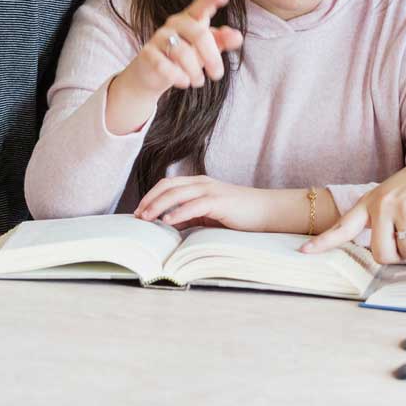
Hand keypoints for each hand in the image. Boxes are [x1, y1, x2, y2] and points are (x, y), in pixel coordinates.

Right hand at [103, 0, 243, 132]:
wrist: (153, 75)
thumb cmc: (184, 57)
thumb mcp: (205, 49)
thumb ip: (222, 41)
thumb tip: (238, 36)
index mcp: (190, 19)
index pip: (201, 5)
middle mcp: (174, 24)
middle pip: (199, 34)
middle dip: (212, 57)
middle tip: (217, 75)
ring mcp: (159, 37)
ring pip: (182, 53)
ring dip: (195, 72)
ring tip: (198, 81)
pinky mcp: (147, 53)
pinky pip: (164, 65)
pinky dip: (177, 76)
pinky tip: (184, 83)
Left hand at [132, 176, 303, 232]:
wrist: (269, 211)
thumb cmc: (241, 215)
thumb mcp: (211, 215)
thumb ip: (192, 215)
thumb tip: (170, 223)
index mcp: (199, 183)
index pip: (168, 184)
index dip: (151, 196)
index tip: (139, 212)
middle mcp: (202, 183)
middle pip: (167, 186)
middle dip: (149, 200)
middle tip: (137, 216)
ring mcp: (211, 190)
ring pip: (177, 193)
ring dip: (158, 206)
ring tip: (146, 219)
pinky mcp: (220, 202)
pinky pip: (194, 205)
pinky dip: (179, 213)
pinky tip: (168, 221)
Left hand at [303, 136, 405, 264]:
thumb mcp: (392, 195)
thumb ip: (379, 220)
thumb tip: (379, 253)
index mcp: (370, 202)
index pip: (342, 226)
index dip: (323, 242)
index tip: (303, 252)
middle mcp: (382, 203)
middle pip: (380, 254)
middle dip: (398, 254)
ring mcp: (403, 205)